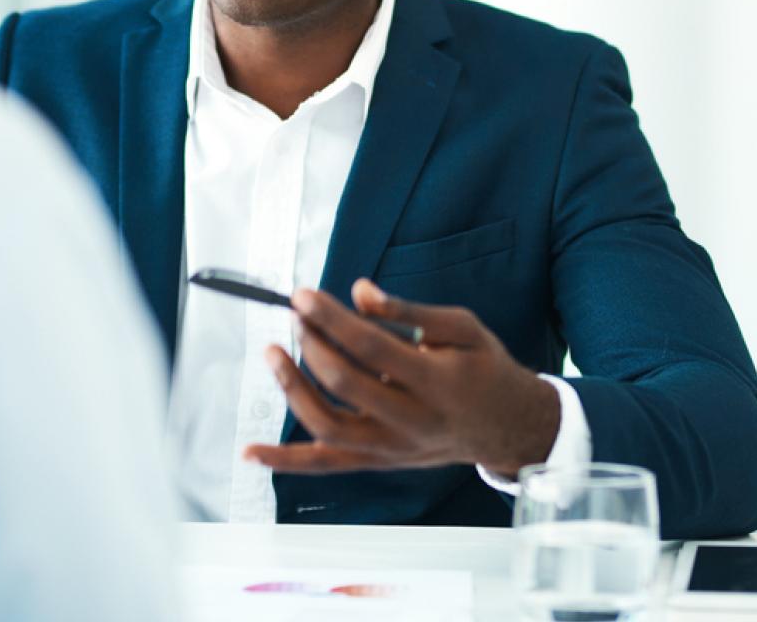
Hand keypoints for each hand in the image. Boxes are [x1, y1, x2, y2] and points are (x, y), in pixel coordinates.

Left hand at [242, 278, 560, 477]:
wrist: (507, 427)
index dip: (332, 319)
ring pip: (328, 427)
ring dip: (292, 389)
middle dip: (312, 344)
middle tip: (297, 315)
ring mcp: (392, 448)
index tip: (303, 295)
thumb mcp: (461, 328)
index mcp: (436, 381)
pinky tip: (249, 451)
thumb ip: (408, 311)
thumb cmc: (483, 368)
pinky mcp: (378, 462)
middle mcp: (411, 421)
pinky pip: (325, 465)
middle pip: (345, 384)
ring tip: (273, 353)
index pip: (370, 347)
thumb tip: (359, 292)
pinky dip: (284, 460)